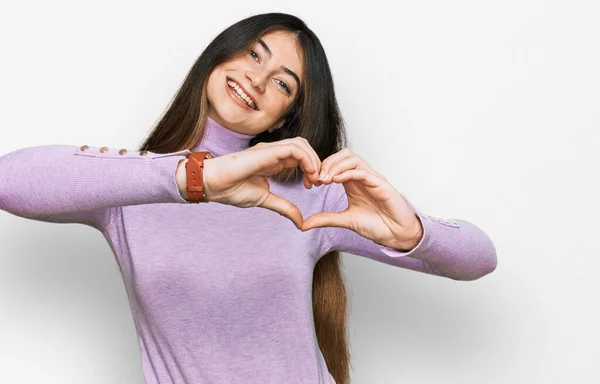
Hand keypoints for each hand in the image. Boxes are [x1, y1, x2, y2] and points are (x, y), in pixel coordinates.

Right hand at [202, 137, 321, 228]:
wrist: (214, 185)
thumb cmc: (232, 189)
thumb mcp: (265, 200)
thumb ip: (284, 207)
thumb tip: (300, 222)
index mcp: (273, 162)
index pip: (300, 157)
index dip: (311, 170)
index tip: (312, 187)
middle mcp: (274, 153)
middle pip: (304, 148)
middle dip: (316, 163)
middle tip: (318, 182)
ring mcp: (270, 150)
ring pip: (301, 144)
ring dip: (313, 160)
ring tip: (314, 178)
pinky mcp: (268, 151)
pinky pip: (294, 148)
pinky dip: (306, 159)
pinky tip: (308, 174)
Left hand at [301, 148, 422, 250]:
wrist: (398, 235)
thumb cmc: (377, 226)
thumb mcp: (345, 221)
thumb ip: (325, 219)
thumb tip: (303, 224)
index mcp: (353, 183)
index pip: (335, 164)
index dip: (320, 169)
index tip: (310, 183)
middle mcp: (362, 177)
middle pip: (343, 155)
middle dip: (326, 163)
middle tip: (316, 179)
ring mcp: (372, 178)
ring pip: (352, 158)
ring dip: (335, 166)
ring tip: (324, 180)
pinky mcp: (380, 183)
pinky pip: (362, 171)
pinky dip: (347, 172)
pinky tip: (335, 181)